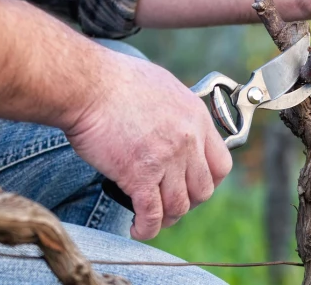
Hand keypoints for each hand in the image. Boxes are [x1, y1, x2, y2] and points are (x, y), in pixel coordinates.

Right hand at [64, 47, 232, 240]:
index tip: (192, 185)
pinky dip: (145, 228)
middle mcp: (188, 140)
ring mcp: (167, 159)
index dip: (208, 181)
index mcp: (196, 117)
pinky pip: (152, 215)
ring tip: (152, 218)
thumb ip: (176, 111)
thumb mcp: (163, 86)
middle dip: (187, 202)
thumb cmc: (115, 81)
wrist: (89, 85)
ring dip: (167, 218)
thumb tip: (174, 125)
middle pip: (203, 190)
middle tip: (169, 202)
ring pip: (179, 206)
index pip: (221, 164)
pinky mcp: (140, 175)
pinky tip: (136, 229)